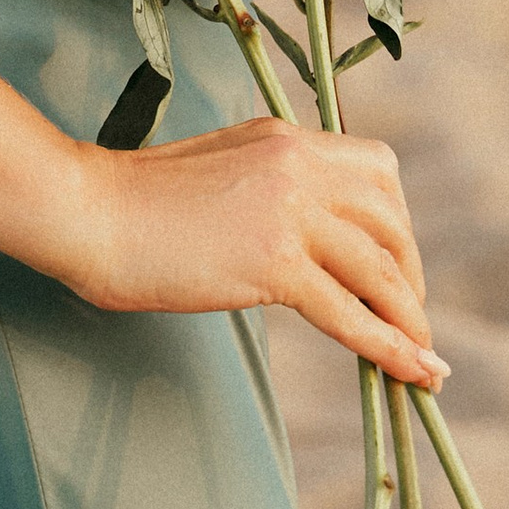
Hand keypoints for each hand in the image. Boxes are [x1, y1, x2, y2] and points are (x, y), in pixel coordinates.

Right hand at [60, 118, 446, 388]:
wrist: (87, 211)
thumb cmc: (133, 199)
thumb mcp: (217, 169)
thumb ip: (266, 186)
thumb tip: (302, 235)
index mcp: (282, 137)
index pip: (376, 167)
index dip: (396, 220)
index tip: (392, 263)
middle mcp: (296, 162)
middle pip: (392, 217)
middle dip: (410, 270)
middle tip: (408, 314)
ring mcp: (287, 210)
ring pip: (382, 267)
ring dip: (410, 317)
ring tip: (421, 355)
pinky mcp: (272, 261)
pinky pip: (351, 313)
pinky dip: (391, 347)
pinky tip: (412, 372)